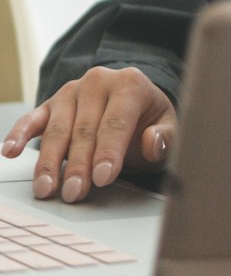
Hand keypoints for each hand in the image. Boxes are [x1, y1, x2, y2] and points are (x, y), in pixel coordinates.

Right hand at [1, 66, 176, 202]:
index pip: (117, 122)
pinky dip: (19, 134)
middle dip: (79, 165)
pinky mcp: (51, 104)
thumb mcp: (170, 126)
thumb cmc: (150, 120)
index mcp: (130, 83)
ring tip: (47, 188)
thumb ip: (166, 137)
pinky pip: (33, 119)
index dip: (109, 151)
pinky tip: (10, 151)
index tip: (103, 178)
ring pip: (58, 129)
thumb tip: (153, 142)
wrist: (134, 102)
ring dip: (50, 161)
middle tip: (74, 193)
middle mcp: (99, 82)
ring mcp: (72, 91)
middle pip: (85, 129)